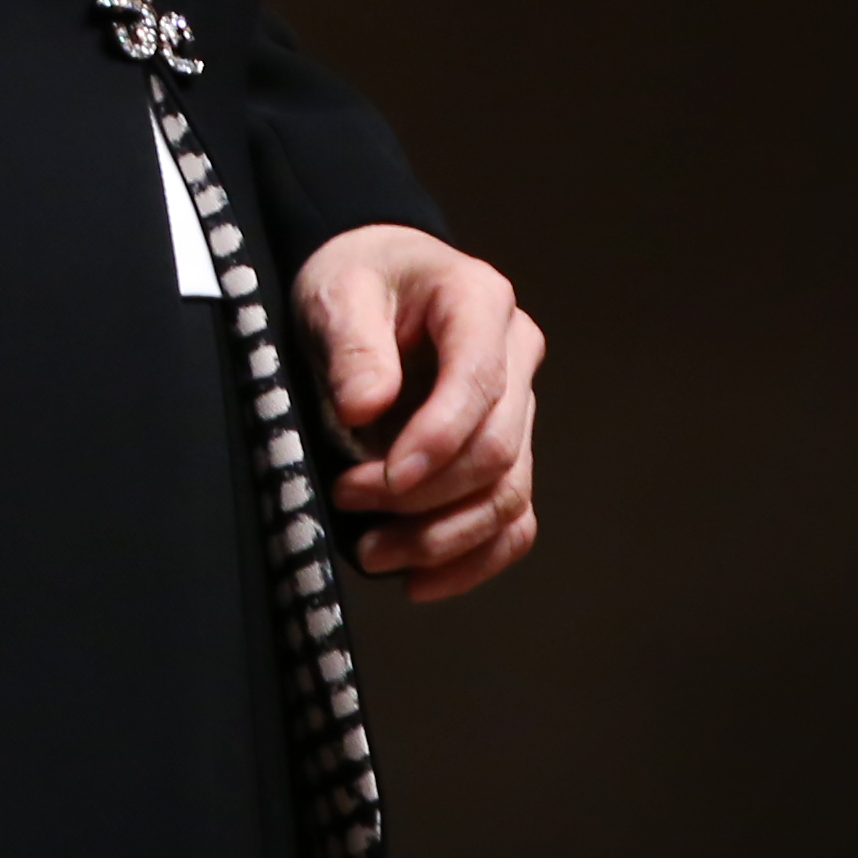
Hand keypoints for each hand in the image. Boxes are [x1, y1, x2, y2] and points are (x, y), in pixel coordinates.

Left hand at [293, 224, 545, 603]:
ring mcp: (519, 407)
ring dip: (444, 538)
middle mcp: (517, 356)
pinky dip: (474, 558)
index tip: (378, 479)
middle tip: (348, 500)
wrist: (373, 276)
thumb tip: (365, 410)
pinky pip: (513, 520)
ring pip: (509, 495)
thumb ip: (353, 345)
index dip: (435, 442)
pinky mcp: (508, 450)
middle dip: (423, 494)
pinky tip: (422, 581)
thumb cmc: (356, 276)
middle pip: (496, 450)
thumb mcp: (337, 290)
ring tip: (372, 553)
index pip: (478, 385)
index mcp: (480, 303)